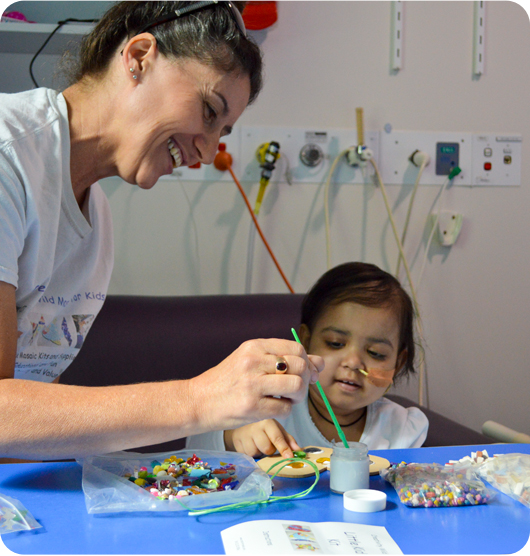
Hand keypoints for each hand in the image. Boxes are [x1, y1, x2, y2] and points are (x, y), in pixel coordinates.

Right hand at [188, 338, 323, 432]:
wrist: (198, 401)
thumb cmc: (227, 382)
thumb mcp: (251, 361)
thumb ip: (283, 359)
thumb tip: (320, 363)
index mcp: (254, 346)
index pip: (296, 348)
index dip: (307, 361)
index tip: (305, 373)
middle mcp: (253, 361)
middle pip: (301, 365)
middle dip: (305, 379)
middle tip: (295, 389)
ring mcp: (252, 384)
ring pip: (297, 386)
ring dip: (298, 396)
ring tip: (286, 399)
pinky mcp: (252, 406)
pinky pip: (285, 408)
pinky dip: (284, 410)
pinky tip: (272, 408)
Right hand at [225, 419, 300, 458]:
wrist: (240, 423)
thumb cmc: (263, 428)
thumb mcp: (277, 429)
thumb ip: (288, 440)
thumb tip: (299, 451)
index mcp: (267, 422)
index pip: (276, 437)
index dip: (284, 448)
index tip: (289, 456)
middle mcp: (255, 427)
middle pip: (267, 449)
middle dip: (269, 450)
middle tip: (266, 443)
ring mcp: (244, 435)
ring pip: (256, 453)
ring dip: (258, 452)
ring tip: (256, 444)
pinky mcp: (236, 442)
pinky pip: (246, 455)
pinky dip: (249, 454)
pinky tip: (249, 445)